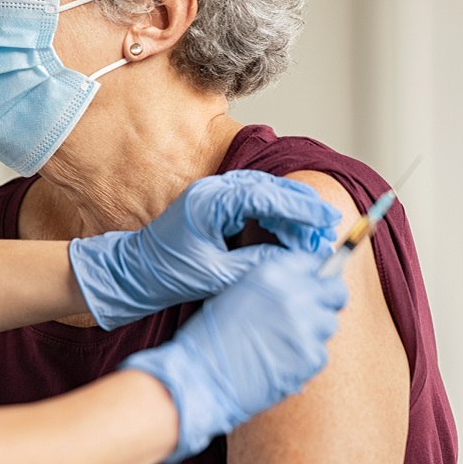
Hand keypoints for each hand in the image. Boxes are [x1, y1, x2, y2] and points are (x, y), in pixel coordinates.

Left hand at [69, 170, 339, 329]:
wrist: (133, 273)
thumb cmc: (167, 274)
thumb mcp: (217, 275)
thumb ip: (257, 264)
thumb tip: (295, 261)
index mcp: (210, 202)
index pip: (266, 196)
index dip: (300, 208)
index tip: (326, 220)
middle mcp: (212, 190)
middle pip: (269, 188)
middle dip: (302, 208)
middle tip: (329, 227)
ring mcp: (213, 194)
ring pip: (264, 193)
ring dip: (290, 211)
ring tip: (316, 232)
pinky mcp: (214, 205)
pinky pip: (253, 202)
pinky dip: (275, 215)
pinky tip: (290, 232)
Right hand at [120, 249, 347, 463]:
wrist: (201, 376)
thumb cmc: (211, 337)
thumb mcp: (238, 293)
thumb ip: (273, 286)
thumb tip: (303, 286)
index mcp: (272, 273)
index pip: (314, 263)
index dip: (315, 276)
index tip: (314, 286)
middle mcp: (294, 295)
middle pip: (335, 291)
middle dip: (328, 300)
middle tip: (313, 313)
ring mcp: (306, 326)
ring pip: (329, 324)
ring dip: (314, 332)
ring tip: (284, 344)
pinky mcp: (311, 357)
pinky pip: (321, 353)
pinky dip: (305, 359)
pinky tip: (281, 362)